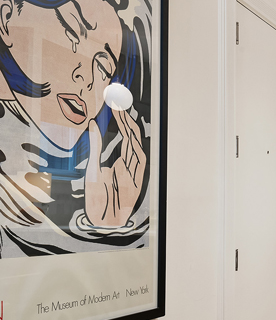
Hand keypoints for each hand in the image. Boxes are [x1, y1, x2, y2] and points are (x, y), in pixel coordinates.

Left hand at [84, 109, 146, 227]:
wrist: (102, 221)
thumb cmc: (97, 199)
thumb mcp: (92, 168)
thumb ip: (95, 147)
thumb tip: (93, 124)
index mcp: (122, 162)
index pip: (126, 134)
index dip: (122, 117)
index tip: (116, 101)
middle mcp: (131, 164)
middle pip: (133, 135)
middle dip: (126, 116)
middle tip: (118, 99)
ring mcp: (135, 171)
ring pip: (136, 143)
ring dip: (130, 126)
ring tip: (121, 110)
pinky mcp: (137, 180)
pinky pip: (138, 158)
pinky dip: (133, 143)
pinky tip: (126, 131)